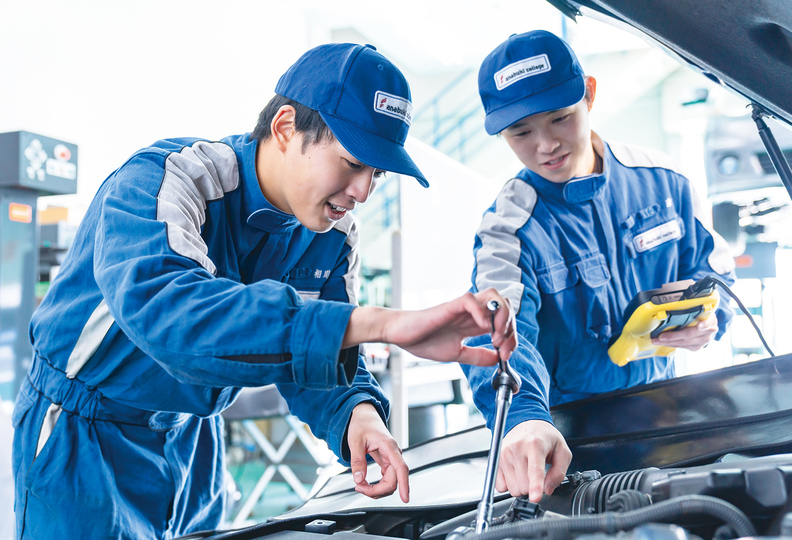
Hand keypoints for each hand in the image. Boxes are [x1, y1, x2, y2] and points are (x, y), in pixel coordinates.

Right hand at [344, 288, 516, 366]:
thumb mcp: (457, 354)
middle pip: (504, 305)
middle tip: (503, 347)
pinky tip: (481, 329)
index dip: (511, 338)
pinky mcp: (450, 305)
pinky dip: (482, 313)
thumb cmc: (424, 340)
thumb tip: (497, 359)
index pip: (503, 321)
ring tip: (496, 336)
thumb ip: (477, 355)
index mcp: (474, 322)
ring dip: (501, 315)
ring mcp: (462, 307)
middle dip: (511, 327)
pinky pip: (472, 300)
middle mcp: (472, 311)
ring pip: (493, 296)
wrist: (401, 335)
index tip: (505, 355)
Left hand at [347, 402, 409, 502]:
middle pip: (393, 480)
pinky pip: (386, 478)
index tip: (405, 498)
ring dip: (377, 489)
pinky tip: (366, 484)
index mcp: (389, 446)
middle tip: (359, 488)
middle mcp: (393, 454)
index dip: (404, 484)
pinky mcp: (387, 462)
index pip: (401, 468)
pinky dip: (376, 485)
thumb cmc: (362, 424)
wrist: (364, 416)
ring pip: (390, 482)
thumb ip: (357, 461)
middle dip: (377, 490)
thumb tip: (359, 479)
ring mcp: (391, 459)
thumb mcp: (355, 442)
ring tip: (360, 486)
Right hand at [495, 420, 571, 501]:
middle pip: (524, 485)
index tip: (535, 497)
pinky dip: (509, 485)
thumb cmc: (544, 436)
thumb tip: (548, 489)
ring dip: (521, 486)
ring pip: (513, 488)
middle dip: (532, 486)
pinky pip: (500, 486)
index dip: (536, 486)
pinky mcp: (495, 459)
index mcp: (535, 444)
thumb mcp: (562, 450)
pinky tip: (515, 473)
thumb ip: (559, 471)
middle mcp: (516, 448)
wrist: (525, 421)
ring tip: (526, 471)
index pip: (535, 470)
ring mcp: (503, 454)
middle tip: (536, 473)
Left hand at [651, 312, 717, 351]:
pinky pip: (681, 346)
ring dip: (668, 342)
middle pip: (689, 334)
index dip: (704, 325)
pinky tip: (662, 342)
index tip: (699, 326)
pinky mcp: (696, 347)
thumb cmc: (700, 316)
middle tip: (661, 336)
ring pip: (683, 343)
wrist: (708, 328)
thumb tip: (673, 301)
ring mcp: (702, 341)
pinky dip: (670, 344)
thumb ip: (691, 307)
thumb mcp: (699, 309)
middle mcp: (708, 332)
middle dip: (673, 336)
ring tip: (656, 340)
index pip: (709, 322)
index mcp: (711, 320)